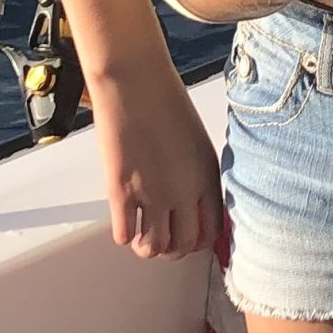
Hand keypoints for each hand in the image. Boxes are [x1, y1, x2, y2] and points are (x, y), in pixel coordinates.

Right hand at [89, 61, 220, 259]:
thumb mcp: (198, 142)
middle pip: (183, 246)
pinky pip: (123, 234)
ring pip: (154, 248)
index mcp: (207, 178)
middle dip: (173, 249)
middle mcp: (183, 192)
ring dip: (147, 247)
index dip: (199, 242)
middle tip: (163, 237)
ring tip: (142, 234)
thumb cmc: (167, 103)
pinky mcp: (121, 191)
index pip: (212, 232)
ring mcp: (152, 194)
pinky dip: (124, 234)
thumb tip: (193, 203)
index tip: (188, 237)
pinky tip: (124, 220)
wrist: (136, 83)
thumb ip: (199, 176)